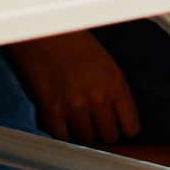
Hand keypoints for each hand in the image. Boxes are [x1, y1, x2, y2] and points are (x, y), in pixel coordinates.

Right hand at [6, 31, 140, 146]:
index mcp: (116, 82)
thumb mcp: (103, 61)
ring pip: (86, 140)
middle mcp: (99, 97)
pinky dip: (60, 133)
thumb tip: (115, 117)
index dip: (122, 130)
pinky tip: (57, 119)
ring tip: (72, 118)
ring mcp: (75, 106)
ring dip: (80, 133)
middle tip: (90, 122)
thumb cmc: (68, 40)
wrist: (37, 29)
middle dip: (100, 132)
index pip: (131, 128)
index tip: (114, 126)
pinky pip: (62, 138)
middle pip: (109, 137)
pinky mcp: (51, 111)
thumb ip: (112, 90)